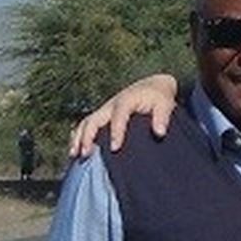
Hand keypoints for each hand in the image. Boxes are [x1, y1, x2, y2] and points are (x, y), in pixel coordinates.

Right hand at [66, 74, 182, 159]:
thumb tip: (159, 132)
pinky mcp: (102, 115)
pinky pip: (86, 125)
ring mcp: (104, 110)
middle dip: (88, 136)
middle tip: (86, 154)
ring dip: (78, 138)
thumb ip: (162, 117)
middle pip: (93, 119)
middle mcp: (111, 105)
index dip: (116, 132)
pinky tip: (76, 151)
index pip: (118, 116)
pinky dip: (78, 137)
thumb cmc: (158, 96)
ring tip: (75, 154)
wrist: (152, 86)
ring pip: (85, 122)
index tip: (115, 148)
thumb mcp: (165, 103)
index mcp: (126, 100)